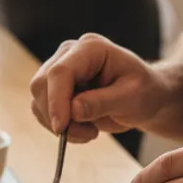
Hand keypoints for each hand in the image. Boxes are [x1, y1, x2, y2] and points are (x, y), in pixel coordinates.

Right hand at [30, 33, 169, 141]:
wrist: (145, 96)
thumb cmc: (144, 92)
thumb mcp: (132, 98)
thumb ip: (103, 102)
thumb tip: (73, 110)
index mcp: (91, 48)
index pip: (60, 72)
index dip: (56, 100)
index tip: (61, 128)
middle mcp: (70, 54)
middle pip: (41, 84)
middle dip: (57, 115)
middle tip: (87, 134)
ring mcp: (59, 69)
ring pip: (38, 99)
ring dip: (59, 124)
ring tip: (90, 131)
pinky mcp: (54, 87)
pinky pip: (41, 109)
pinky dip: (58, 126)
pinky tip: (82, 128)